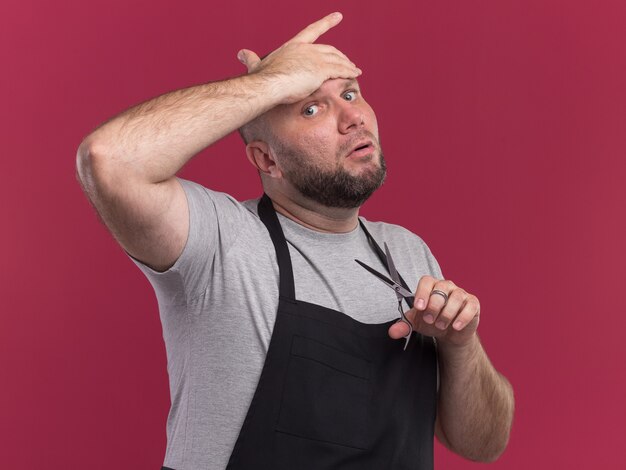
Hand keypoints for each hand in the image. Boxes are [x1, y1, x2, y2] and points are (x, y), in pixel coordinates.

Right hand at [236, 12, 361, 103]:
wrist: (267, 84)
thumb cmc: (261, 78)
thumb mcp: (256, 64)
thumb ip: (251, 59)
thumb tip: (241, 53)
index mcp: (293, 46)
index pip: (312, 31)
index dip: (326, 23)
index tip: (338, 16)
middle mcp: (306, 49)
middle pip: (329, 49)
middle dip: (340, 55)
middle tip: (348, 61)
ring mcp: (314, 58)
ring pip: (337, 59)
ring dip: (347, 64)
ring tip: (354, 69)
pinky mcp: (321, 70)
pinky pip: (340, 69)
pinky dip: (349, 71)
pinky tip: (355, 73)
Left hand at [389, 276, 480, 346]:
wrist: (449, 333)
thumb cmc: (432, 321)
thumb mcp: (417, 323)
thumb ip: (404, 326)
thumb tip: (392, 332)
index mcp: (431, 286)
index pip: (426, 281)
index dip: (422, 293)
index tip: (419, 307)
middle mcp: (446, 286)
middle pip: (441, 289)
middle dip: (434, 306)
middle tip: (430, 320)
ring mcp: (461, 293)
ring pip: (456, 297)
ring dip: (447, 313)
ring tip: (441, 325)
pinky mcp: (473, 303)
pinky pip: (470, 306)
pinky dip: (462, 317)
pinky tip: (455, 326)